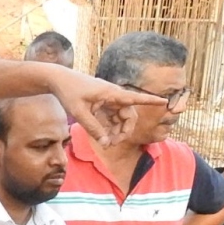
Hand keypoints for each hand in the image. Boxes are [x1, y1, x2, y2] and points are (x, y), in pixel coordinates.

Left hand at [45, 66, 164, 144]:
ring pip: (120, 118)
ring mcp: (108, 100)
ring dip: (116, 131)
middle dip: (124, 131)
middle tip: (112, 144)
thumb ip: (93, 128)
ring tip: (104, 141)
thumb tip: (107, 143)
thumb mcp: (79, 113)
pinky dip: (108, 127)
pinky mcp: (102, 103)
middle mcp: (113, 95)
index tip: (165, 102)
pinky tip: (101, 135)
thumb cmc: (69, 92)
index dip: (151, 101)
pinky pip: (111, 118)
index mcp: (111, 93)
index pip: (135, 98)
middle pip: (129, 115)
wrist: (58, 80)